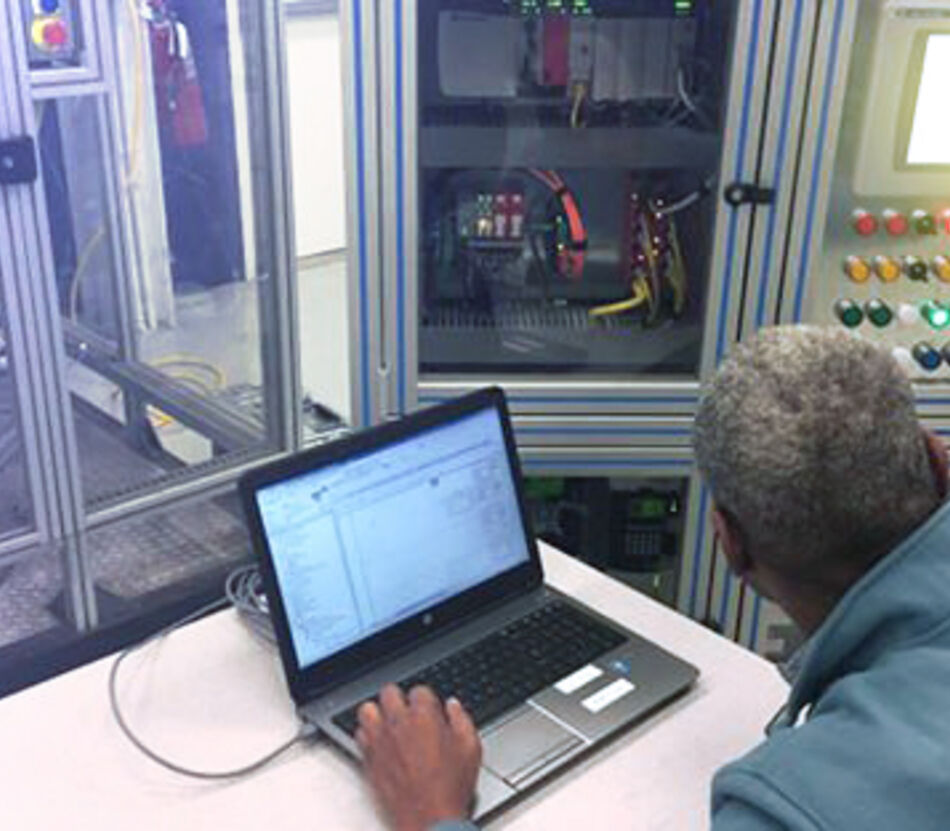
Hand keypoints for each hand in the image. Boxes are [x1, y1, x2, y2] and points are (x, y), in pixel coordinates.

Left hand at [356, 684, 481, 830]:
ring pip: (367, 709)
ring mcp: (380, 740)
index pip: (419, 690)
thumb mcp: (471, 749)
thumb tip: (453, 706)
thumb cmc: (450, 788)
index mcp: (424, 716)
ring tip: (388, 722)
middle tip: (407, 711)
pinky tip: (379, 742)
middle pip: (389, 692)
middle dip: (399, 698)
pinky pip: (359, 735)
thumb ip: (461, 719)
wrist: (429, 820)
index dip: (426, 700)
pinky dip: (367, 734)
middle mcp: (398, 723)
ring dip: (378, 712)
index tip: (430, 709)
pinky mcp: (368, 759)